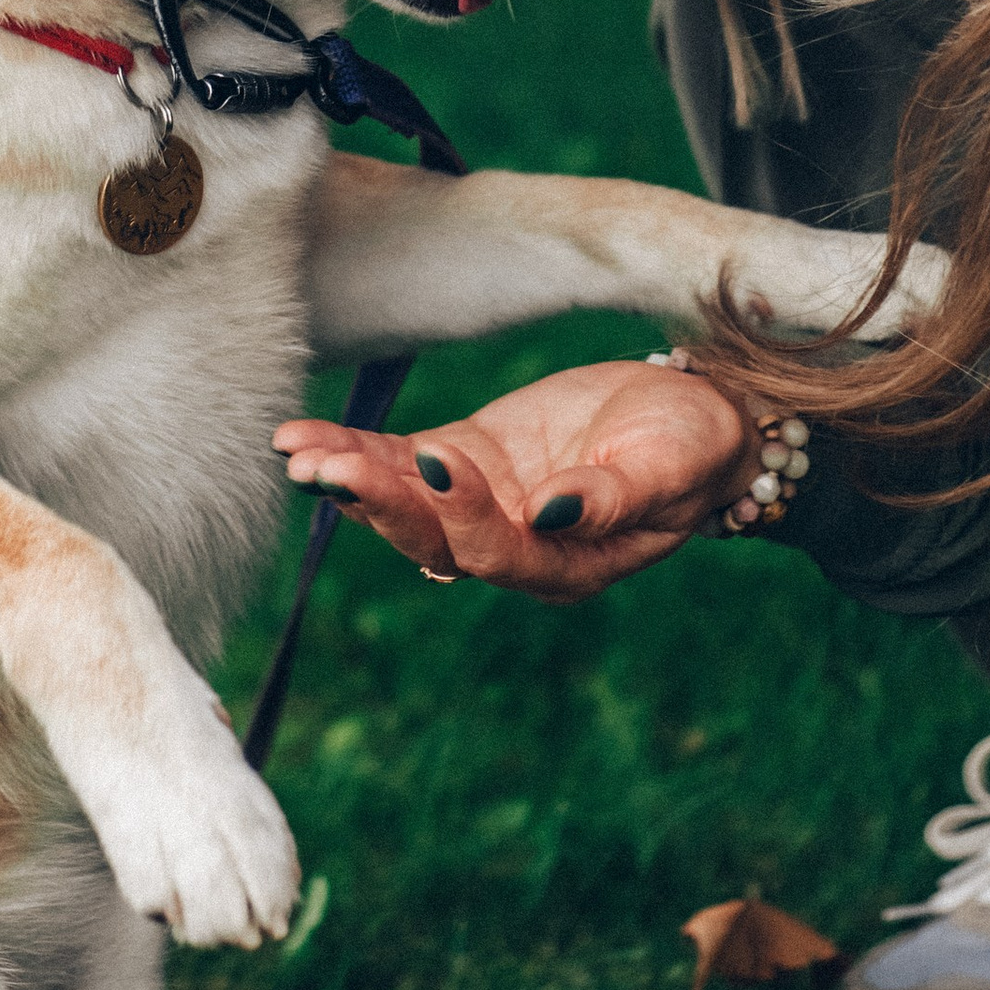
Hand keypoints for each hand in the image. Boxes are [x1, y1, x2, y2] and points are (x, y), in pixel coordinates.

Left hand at [272, 358, 751, 598]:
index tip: (437, 458)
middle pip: (432, 539)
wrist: (692, 421)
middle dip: (378, 504)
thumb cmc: (691, 449)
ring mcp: (481, 507)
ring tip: (296, 455)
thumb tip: (550, 515)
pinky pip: (397, 465)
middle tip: (328, 469)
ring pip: (402, 507)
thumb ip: (612, 498)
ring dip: (348, 481)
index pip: (494, 551)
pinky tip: (298, 440)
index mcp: (564, 568)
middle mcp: (512, 549)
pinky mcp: (464, 463)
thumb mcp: (668, 467)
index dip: (460, 510)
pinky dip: (350, 452)